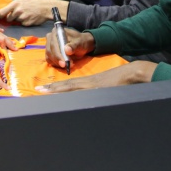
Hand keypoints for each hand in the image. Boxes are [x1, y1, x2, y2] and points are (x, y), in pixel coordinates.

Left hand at [0, 0, 66, 25]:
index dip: (1, 15)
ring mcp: (22, 17)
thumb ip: (13, 6)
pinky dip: (25, 22)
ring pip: (16, 21)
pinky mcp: (26, 23)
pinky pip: (22, 24)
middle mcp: (17, 11)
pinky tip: (29, 17)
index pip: (1, 12)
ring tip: (26, 14)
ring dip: (19, 19)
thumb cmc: (33, 3)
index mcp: (15, 4)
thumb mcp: (22, 0)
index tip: (2, 16)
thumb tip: (4, 11)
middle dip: (11, 17)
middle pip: (8, 18)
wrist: (45, 7)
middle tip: (18, 14)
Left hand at [0, 8, 17, 50]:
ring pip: (1, 34)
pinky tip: (2, 32)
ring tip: (12, 43)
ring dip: (7, 39)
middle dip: (10, 43)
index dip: (4, 46)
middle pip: (4, 37)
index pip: (1, 40)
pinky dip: (0, 31)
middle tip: (16, 49)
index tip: (6, 52)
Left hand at [36, 61, 157, 92]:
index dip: (56, 87)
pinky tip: (64, 97)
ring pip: (72, 88)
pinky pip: (82, 92)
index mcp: (89, 82)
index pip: (69, 85)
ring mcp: (93, 86)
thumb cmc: (123, 79)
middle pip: (67, 86)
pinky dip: (72, 94)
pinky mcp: (99, 88)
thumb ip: (97, 91)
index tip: (43, 89)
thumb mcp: (107, 86)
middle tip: (37, 90)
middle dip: (52, 89)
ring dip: (58, 91)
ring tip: (44, 92)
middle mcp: (89, 83)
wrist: (133, 72)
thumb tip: (90, 97)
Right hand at [44, 27, 94, 67]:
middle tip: (66, 66)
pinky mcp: (50, 52)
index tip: (64, 63)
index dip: (57, 54)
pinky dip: (55, 64)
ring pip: (48, 56)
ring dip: (57, 63)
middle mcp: (50, 37)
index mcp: (57, 32)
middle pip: (49, 51)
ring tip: (67, 65)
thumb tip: (67, 50)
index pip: (53, 44)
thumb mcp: (79, 43)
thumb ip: (73, 46)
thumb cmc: (80, 41)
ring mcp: (49, 45)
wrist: (82, 44)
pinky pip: (49, 60)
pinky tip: (63, 65)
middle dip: (57, 60)